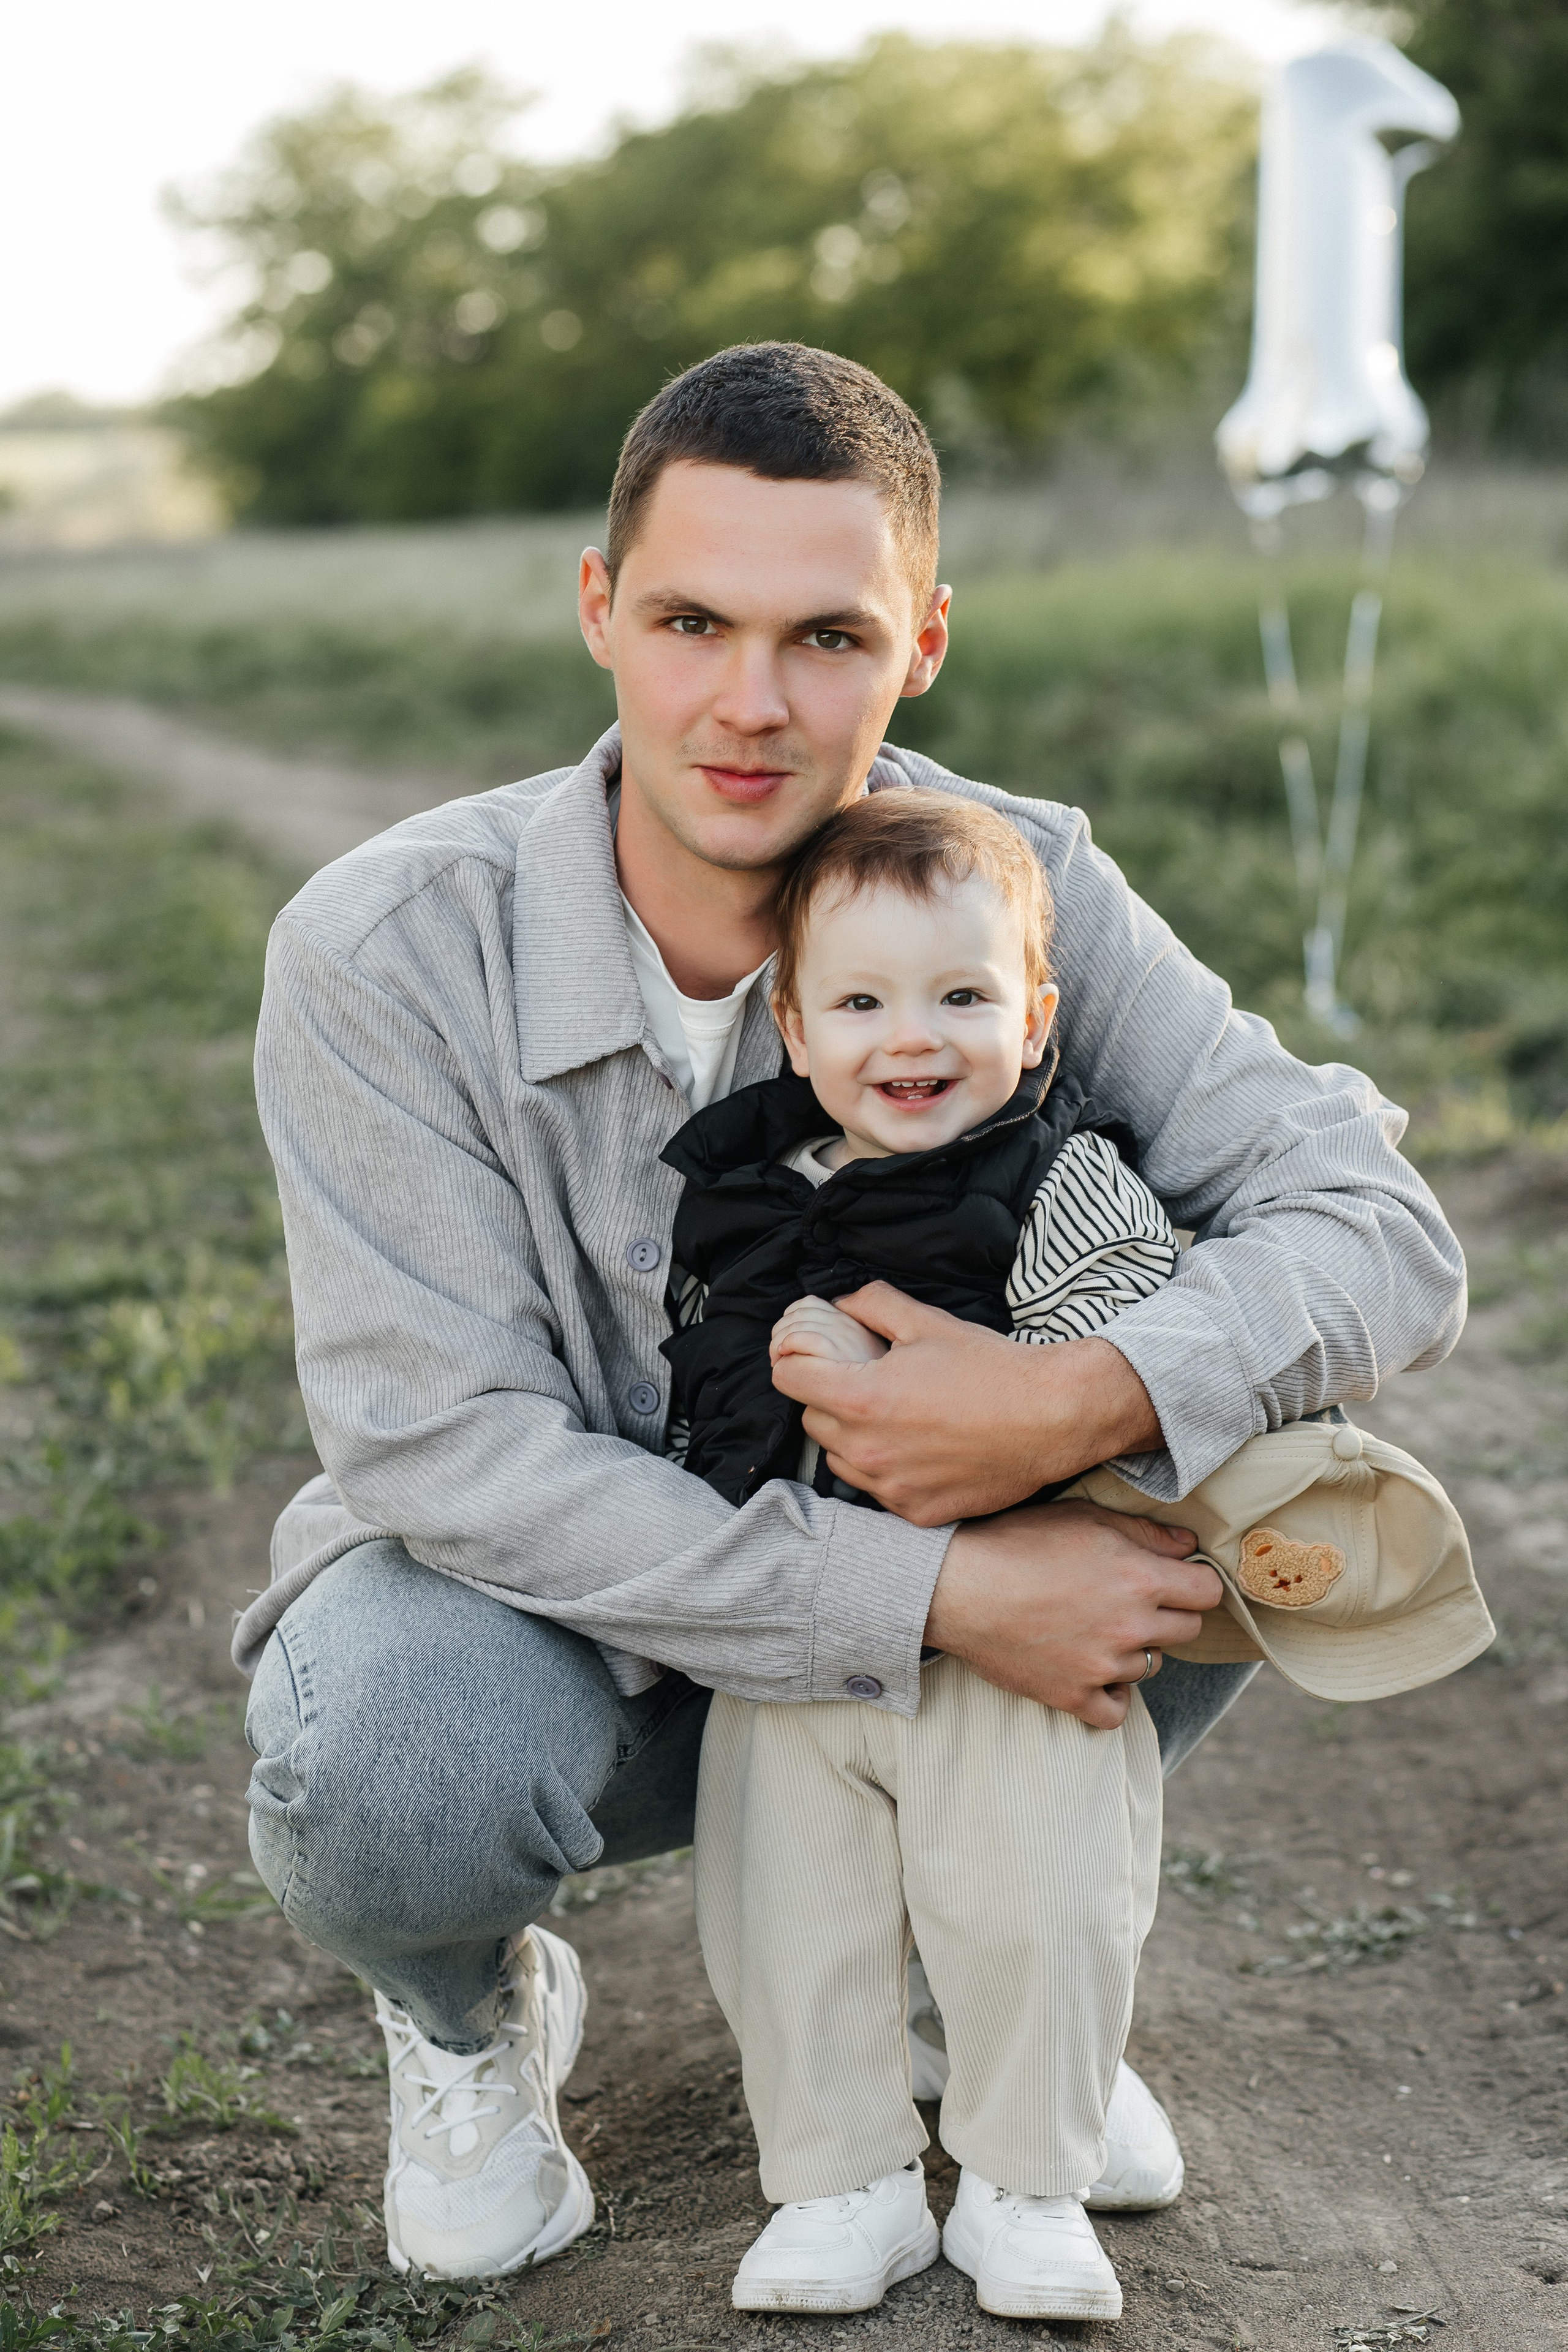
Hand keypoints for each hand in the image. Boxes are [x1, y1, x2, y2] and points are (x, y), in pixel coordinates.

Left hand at [768, 1281, 1162, 1524]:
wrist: (1052, 1417)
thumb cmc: (992, 1368)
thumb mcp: (927, 1322)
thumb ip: (872, 1305)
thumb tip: (842, 1303)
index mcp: (862, 1398)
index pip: (788, 1380)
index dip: (793, 1360)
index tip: (808, 1355)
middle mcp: (868, 1450)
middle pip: (812, 1420)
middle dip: (826, 1396)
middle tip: (858, 1381)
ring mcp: (891, 1488)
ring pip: (840, 1460)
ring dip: (850, 1437)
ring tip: (887, 1417)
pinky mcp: (917, 1512)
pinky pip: (878, 1490)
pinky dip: (885, 1469)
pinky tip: (914, 1449)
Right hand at [926, 1500, 1217, 1727]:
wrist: (957, 1587)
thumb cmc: (1018, 1541)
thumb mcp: (1085, 1516)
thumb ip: (1146, 1532)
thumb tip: (1189, 1546)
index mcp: (1142, 1579)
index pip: (1208, 1592)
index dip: (1195, 1582)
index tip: (1176, 1579)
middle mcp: (1131, 1627)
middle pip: (1186, 1630)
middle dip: (1167, 1613)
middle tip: (1130, 1599)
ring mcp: (1103, 1667)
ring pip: (1149, 1666)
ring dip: (1132, 1649)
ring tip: (1094, 1626)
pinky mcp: (1073, 1697)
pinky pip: (1116, 1710)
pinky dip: (1110, 1693)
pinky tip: (1092, 1670)